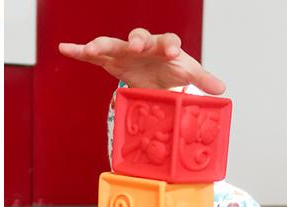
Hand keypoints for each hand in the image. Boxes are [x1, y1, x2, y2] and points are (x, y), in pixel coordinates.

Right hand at [59, 28, 224, 93]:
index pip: (168, 42)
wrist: (154, 76)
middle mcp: (143, 45)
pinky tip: (65, 48)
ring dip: (101, 44)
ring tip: (91, 47)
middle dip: (137, 40)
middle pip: (139, 36)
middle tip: (136, 46)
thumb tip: (221, 89)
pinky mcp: (110, 60)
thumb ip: (202, 80)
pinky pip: (93, 54)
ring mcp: (124, 51)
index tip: (173, 53)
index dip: (170, 46)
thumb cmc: (170, 72)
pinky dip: (78, 50)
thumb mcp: (188, 76)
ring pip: (112, 43)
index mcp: (164, 48)